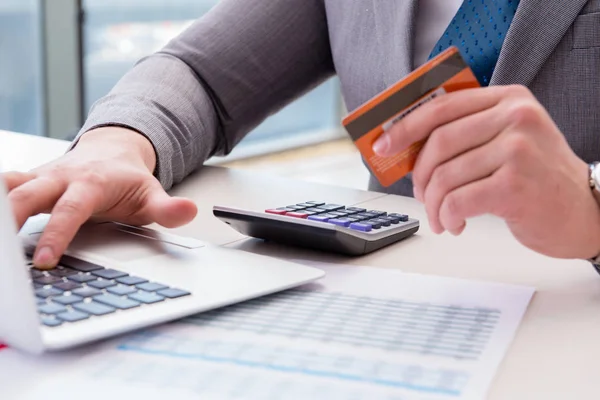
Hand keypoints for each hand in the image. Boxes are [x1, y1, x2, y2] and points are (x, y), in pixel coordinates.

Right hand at [2, 127, 196, 268]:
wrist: (112, 150)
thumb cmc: (129, 179)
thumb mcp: (152, 195)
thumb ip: (168, 209)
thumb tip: (188, 212)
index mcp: (92, 183)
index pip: (71, 210)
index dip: (56, 234)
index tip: (45, 260)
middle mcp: (62, 177)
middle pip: (27, 193)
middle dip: (7, 218)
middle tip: (1, 254)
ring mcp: (42, 177)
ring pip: (7, 187)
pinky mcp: (28, 180)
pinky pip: (2, 186)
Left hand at [372, 85, 599, 259]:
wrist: (585, 211)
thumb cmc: (537, 178)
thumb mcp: (508, 140)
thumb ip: (467, 134)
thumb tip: (408, 147)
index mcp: (508, 99)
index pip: (442, 106)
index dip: (404, 127)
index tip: (382, 146)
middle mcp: (515, 118)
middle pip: (438, 142)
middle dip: (418, 174)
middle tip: (418, 194)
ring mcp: (518, 150)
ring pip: (444, 175)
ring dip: (433, 204)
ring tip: (440, 216)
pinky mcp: (515, 185)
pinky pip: (457, 200)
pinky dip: (447, 217)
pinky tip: (455, 224)